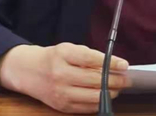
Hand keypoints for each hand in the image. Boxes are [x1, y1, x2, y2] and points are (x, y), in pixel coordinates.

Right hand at [0, 43, 130, 113]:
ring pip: (93, 96)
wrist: (29, 71)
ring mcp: (60, 92)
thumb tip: (115, 65)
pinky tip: (106, 96)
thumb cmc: (54, 58)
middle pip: (95, 80)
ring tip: (119, 88)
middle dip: (115, 80)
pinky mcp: (61, 106)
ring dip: (111, 93)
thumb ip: (90, 56)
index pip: (92, 60)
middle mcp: (60, 74)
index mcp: (63, 55)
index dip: (111, 63)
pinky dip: (100, 102)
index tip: (125, 65)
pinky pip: (86, 107)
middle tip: (127, 79)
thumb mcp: (70, 49)